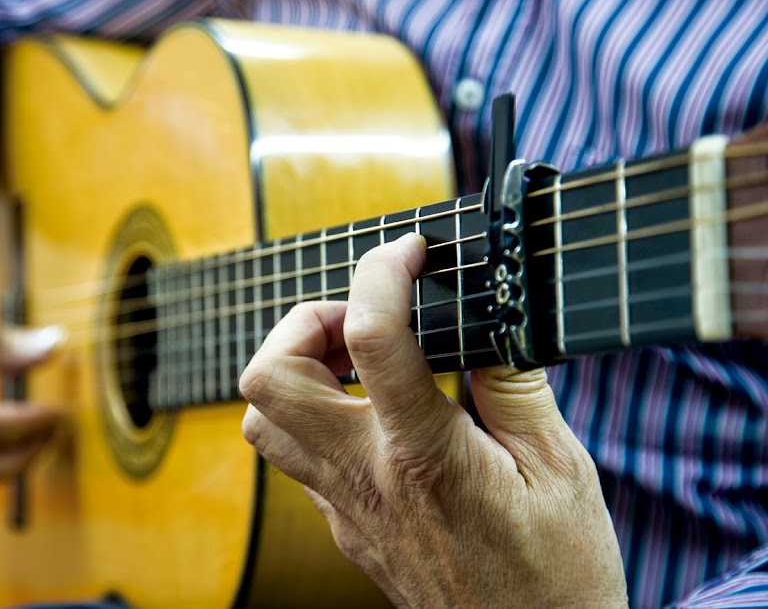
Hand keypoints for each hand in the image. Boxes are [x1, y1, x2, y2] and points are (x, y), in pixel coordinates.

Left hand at [239, 234, 627, 607]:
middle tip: (358, 320)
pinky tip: (368, 413)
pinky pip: (294, 457)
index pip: (371, 339)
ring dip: (294, 372)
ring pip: (262, 422)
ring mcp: (345, 508)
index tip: (409, 252)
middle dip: (303, 323)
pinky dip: (314, 415)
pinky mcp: (344, 528)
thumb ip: (512, 386)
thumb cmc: (557, 571)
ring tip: (353, 362)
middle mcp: (366, 480)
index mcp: (426, 456)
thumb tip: (483, 320)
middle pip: (268, 379)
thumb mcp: (561, 468)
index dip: (382, 273)